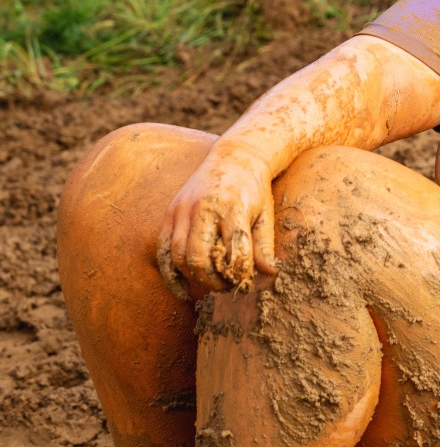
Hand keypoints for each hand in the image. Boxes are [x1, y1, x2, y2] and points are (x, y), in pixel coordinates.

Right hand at [156, 144, 277, 299]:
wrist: (236, 156)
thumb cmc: (254, 188)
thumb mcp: (266, 214)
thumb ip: (264, 245)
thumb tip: (270, 273)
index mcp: (232, 208)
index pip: (233, 252)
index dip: (239, 275)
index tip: (246, 284)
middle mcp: (203, 207)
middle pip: (199, 258)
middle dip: (213, 281)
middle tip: (227, 287)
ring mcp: (182, 209)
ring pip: (179, 256)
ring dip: (195, 278)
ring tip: (212, 284)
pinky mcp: (170, 212)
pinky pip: (163, 250)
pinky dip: (170, 274)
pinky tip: (182, 290)